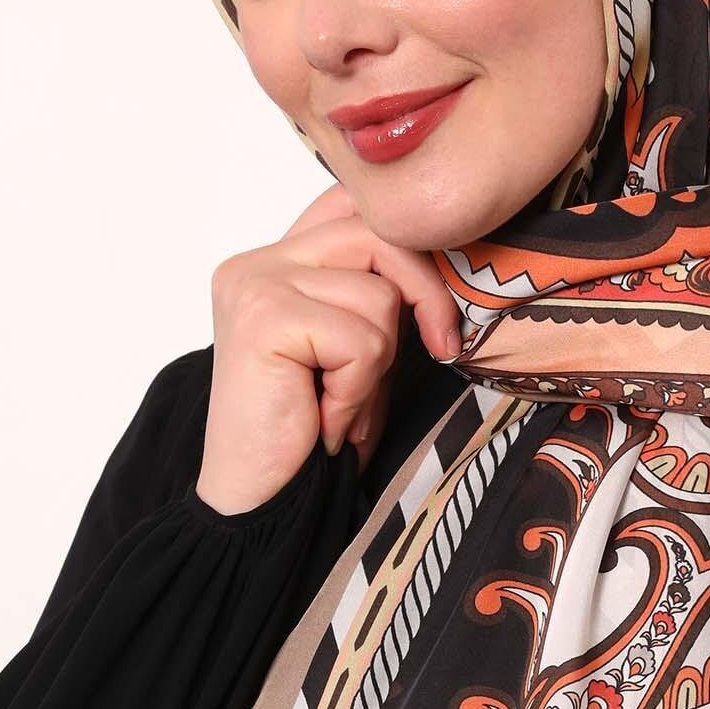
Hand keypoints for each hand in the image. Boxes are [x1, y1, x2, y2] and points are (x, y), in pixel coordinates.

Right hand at [194, 183, 461, 515]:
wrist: (260, 502)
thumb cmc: (312, 431)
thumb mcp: (360, 347)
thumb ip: (383, 294)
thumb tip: (454, 256)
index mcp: (277, 259)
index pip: (356, 206)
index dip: (411, 246)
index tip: (439, 307)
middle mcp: (258, 262)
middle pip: (378, 233)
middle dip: (425, 296)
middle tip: (442, 351)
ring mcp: (255, 284)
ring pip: (378, 295)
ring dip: (378, 364)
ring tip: (341, 403)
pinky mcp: (262, 318)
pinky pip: (360, 340)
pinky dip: (357, 390)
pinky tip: (323, 418)